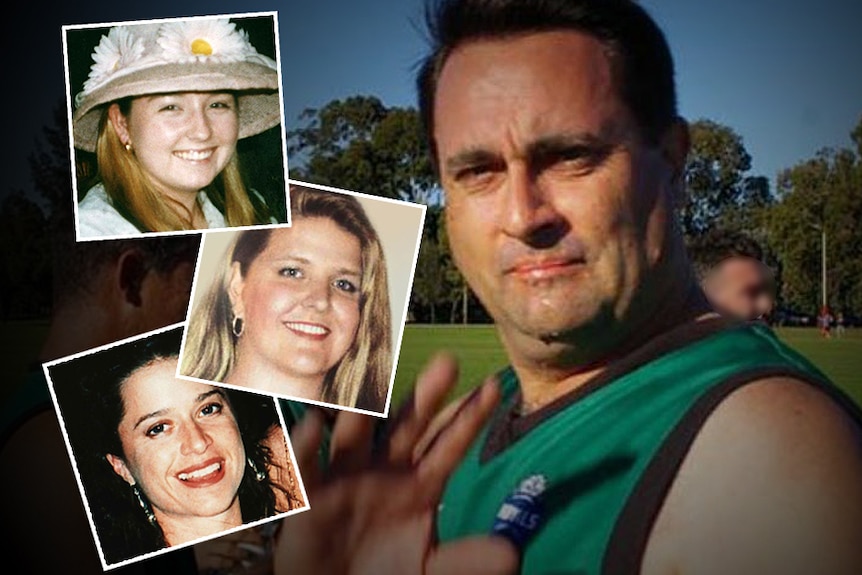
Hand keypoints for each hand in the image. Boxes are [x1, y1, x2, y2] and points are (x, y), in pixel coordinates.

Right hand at [273, 354, 518, 574]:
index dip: (470, 416)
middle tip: (447, 362)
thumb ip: (467, 561)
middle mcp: (385, 469)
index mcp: (420, 482)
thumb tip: (510, 553)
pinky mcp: (309, 497)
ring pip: (354, 435)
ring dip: (362, 409)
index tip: (494, 386)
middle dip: (426, 396)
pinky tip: (312, 424)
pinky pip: (306, 468)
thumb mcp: (432, 569)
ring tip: (374, 381)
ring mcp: (346, 478)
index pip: (449, 443)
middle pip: (408, 426)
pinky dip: (304, 446)